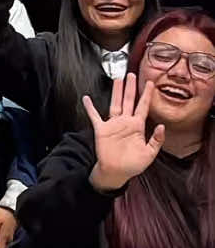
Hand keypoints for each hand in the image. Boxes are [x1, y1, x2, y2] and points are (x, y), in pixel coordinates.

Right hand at [84, 73, 164, 191]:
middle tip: (132, 75)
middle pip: (129, 101)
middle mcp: (125, 122)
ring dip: (116, 92)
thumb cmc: (132, 165)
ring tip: (117, 79)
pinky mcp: (102, 130)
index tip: (150, 83)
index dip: (147, 95)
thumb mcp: (149, 154)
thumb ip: (156, 140)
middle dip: (131, 88)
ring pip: (115, 104)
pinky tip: (86, 99)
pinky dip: (90, 107)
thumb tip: (161, 126)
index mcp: (137, 126)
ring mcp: (113, 125)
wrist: (116, 172)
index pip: (143, 106)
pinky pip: (95, 116)